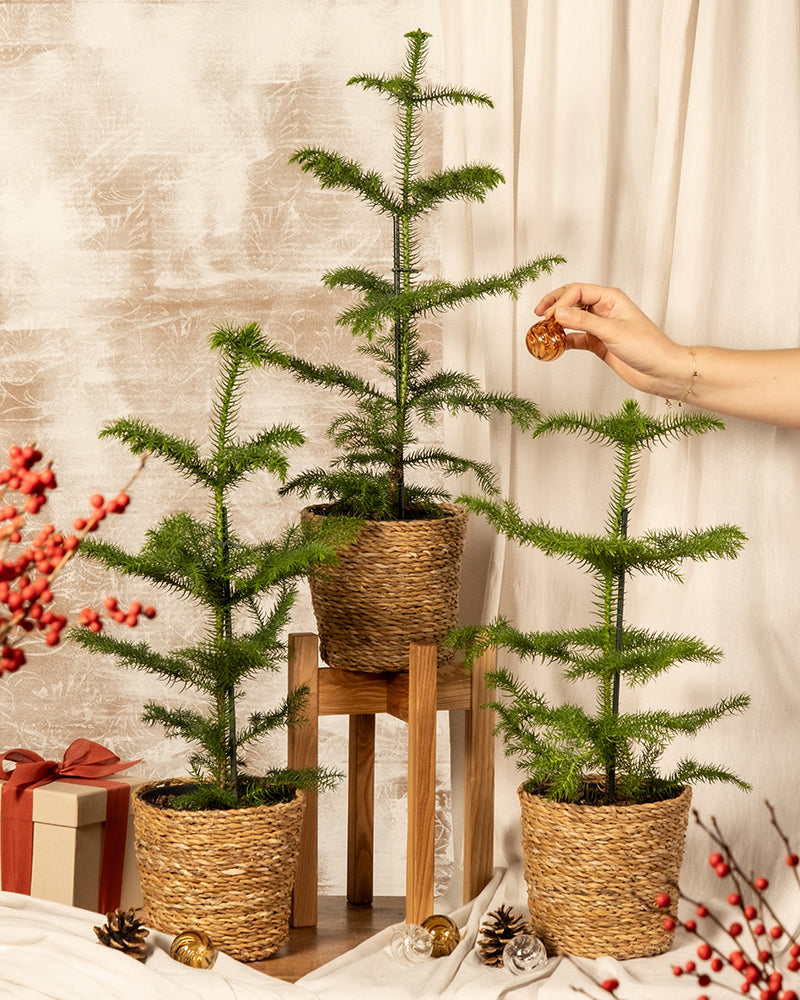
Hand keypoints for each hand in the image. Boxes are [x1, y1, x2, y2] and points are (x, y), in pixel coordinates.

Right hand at [534, 283, 685, 396]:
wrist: (661, 371)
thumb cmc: (647, 347)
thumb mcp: (612, 332)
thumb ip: (584, 321)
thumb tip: (559, 312)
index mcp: (611, 298)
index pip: (578, 291)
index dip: (561, 300)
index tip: (549, 315)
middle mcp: (605, 309)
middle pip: (573, 301)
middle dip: (555, 305)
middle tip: (538, 314)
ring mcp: (601, 327)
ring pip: (573, 320)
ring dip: (558, 324)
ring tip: (542, 331)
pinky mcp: (599, 343)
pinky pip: (576, 338)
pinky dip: (565, 341)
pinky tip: (555, 345)